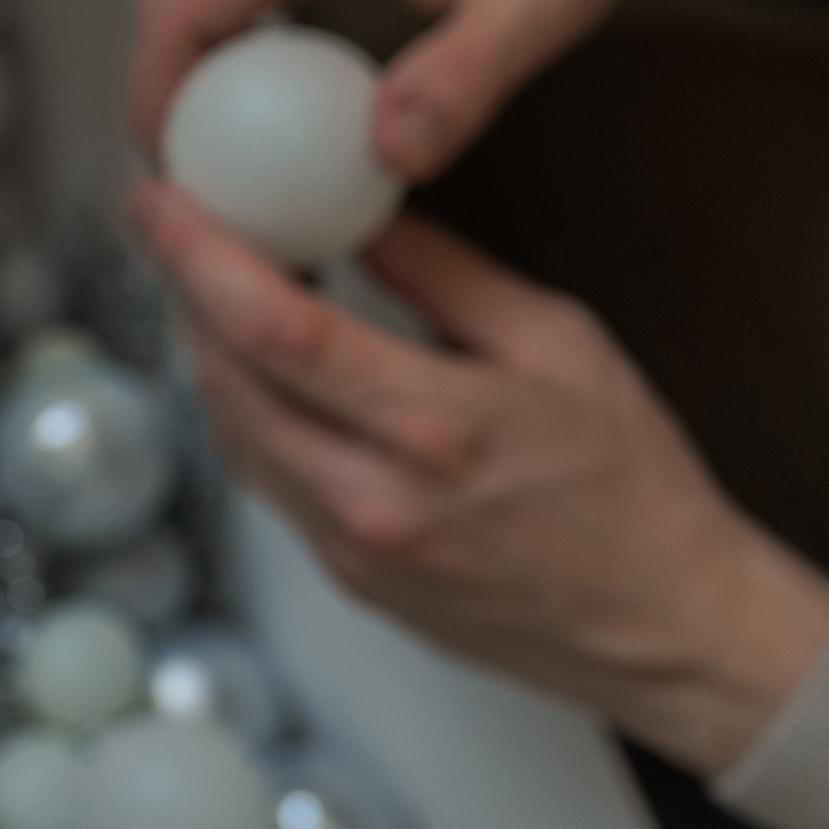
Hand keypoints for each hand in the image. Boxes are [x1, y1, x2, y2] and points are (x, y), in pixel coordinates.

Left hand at [132, 179, 828, 774]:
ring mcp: (350, 547)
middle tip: (181, 224)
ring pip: (230, 430)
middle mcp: (372, 495)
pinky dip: (245, 410)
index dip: (195, 255)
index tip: (154, 199)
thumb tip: (356, 208)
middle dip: (186, 291)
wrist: (674, 629)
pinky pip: (262, 477)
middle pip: (225, 377)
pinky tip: (261, 366)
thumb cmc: (637, 489)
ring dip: (208, 351)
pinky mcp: (346, 577)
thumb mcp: (560, 343)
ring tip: (217, 284)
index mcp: (431, 426)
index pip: (270, 327)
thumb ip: (443, 273)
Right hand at [134, 0, 777, 179]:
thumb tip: (388, 154)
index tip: (169, 165)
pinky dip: (231, 38)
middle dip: (165, 93)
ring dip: (195, 66)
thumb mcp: (538, 5)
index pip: (185, 1)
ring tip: (227, 151)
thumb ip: (461, 84)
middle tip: (198, 178)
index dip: (153, 93)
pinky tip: (267, 94)